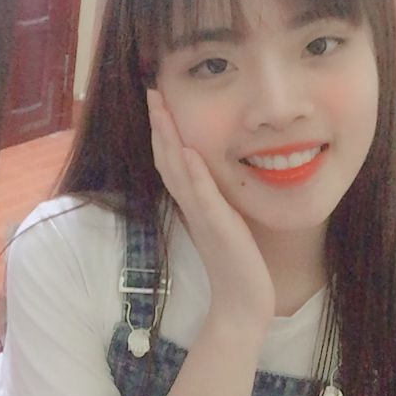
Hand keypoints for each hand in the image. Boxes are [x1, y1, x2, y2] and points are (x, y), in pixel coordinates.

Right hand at [147, 89, 274, 335]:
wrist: (243, 303)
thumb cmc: (238, 264)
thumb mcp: (226, 222)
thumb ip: (217, 199)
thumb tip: (214, 176)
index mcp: (194, 203)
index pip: (172, 160)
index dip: (163, 130)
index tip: (159, 100)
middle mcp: (192, 206)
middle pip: (166, 158)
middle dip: (159, 124)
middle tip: (152, 92)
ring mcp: (202, 216)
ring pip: (178, 171)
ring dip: (168, 138)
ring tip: (160, 108)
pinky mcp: (217, 228)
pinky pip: (203, 196)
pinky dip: (194, 173)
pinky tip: (188, 150)